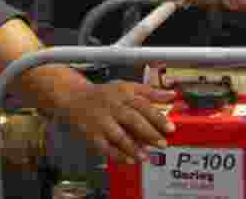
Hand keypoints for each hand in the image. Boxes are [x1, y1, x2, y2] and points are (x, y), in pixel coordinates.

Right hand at [57, 80, 176, 163]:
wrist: (73, 97)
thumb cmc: (103, 93)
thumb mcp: (126, 86)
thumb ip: (149, 92)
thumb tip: (172, 95)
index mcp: (123, 94)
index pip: (143, 105)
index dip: (158, 117)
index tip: (170, 127)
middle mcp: (113, 107)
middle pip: (132, 120)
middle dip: (149, 133)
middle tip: (162, 143)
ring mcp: (102, 121)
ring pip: (119, 135)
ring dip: (134, 147)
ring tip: (147, 156)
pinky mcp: (93, 134)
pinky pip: (105, 147)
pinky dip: (117, 155)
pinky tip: (129, 160)